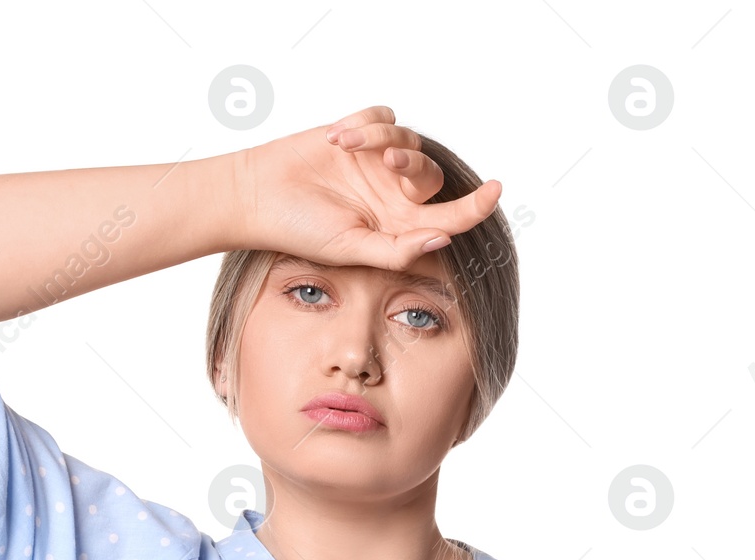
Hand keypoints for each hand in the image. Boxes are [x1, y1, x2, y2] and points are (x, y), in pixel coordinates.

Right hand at [228, 104, 501, 267]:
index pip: (449, 217)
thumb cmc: (301, 230)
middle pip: (432, 173)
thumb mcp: (351, 248)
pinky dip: (365, 121)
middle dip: (414, 163)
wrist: (258, 195)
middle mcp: (393, 195)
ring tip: (343, 145)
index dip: (476, 206)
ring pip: (408, 138)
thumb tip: (444, 239)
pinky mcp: (359, 133)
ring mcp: (376, 163)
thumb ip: (397, 250)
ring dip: (381, 136)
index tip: (495, 190)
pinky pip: (384, 115)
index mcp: (398, 226)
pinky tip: (335, 138)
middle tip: (386, 161)